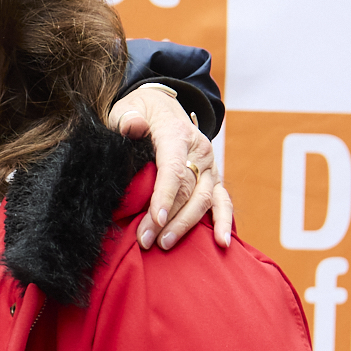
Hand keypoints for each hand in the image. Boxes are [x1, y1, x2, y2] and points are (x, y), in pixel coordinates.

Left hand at [107, 86, 232, 251]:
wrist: (162, 107)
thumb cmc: (141, 112)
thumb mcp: (128, 108)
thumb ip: (127, 119)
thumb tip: (133, 126)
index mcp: (177, 133)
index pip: (173, 167)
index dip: (165, 194)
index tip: (155, 218)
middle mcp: (200, 150)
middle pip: (187, 189)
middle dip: (167, 218)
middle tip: (145, 240)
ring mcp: (210, 166)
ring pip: (204, 199)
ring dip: (185, 225)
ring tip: (164, 244)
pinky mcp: (213, 178)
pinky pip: (222, 201)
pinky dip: (223, 222)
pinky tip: (222, 243)